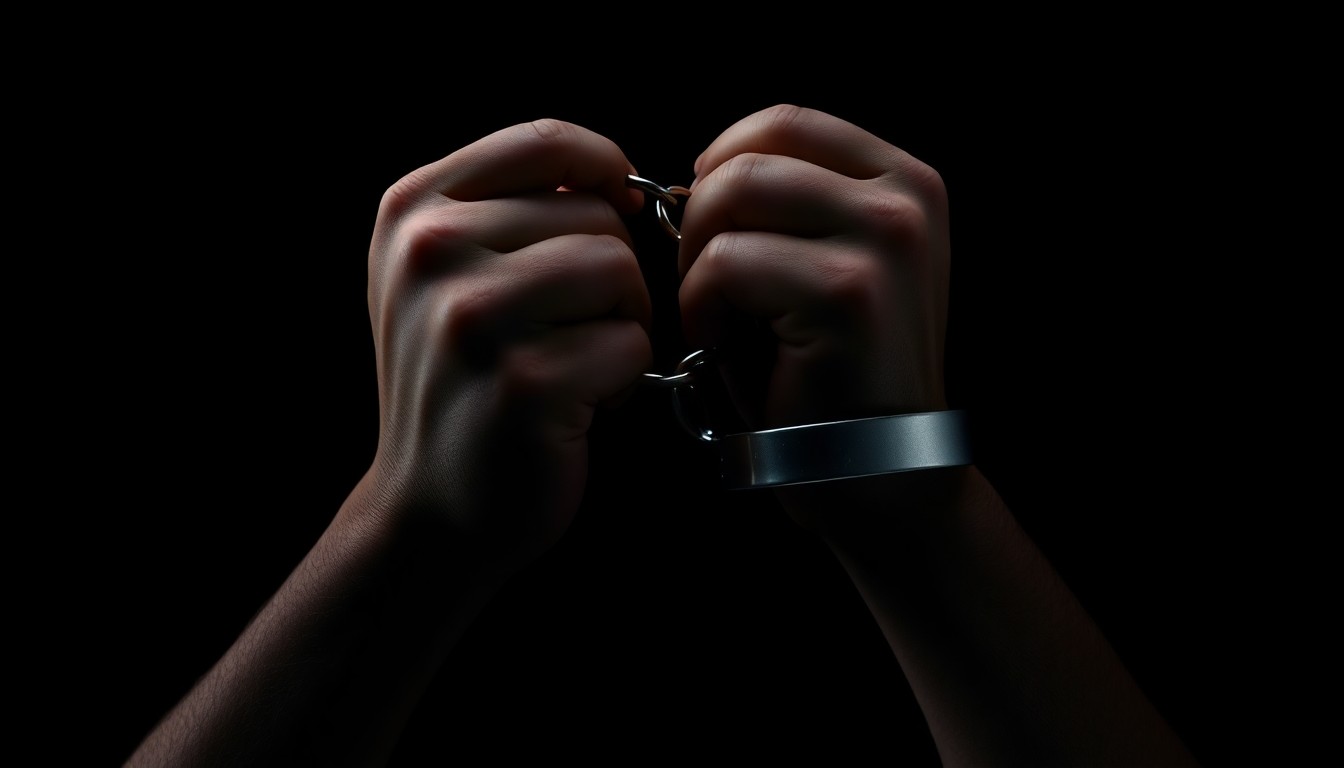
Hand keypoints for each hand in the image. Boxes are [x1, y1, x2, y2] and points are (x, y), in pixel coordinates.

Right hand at [363, 119, 651, 567]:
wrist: (430, 510)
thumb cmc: (463, 382)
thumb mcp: (447, 276)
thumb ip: (509, 210)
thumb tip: (619, 178)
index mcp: (411, 210)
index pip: (543, 141)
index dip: (604, 167)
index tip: (622, 207)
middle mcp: (430, 251)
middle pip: (595, 214)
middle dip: (612, 273)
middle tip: (578, 329)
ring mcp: (473, 316)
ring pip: (619, 271)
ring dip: (624, 322)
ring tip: (579, 361)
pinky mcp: (523, 381)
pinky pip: (631, 343)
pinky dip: (625, 379)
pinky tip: (579, 405)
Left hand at [677, 105, 952, 523]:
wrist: (874, 476)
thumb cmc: (827, 372)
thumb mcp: (823, 263)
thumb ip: (786, 204)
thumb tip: (699, 170)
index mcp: (905, 181)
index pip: (783, 122)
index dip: (722, 162)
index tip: (708, 224)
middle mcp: (907, 199)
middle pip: (749, 157)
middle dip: (701, 220)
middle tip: (706, 285)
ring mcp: (885, 241)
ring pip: (732, 199)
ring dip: (698, 265)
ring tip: (716, 318)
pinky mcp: (847, 293)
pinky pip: (726, 265)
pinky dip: (701, 310)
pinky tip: (722, 348)